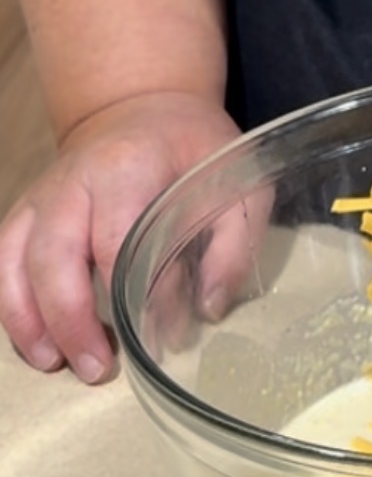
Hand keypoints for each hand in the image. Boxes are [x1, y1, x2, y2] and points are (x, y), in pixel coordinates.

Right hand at [0, 91, 239, 381]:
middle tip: (95, 370)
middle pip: (51, 254)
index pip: (113, 238)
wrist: (145, 106)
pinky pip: (2, 259)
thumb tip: (209, 309)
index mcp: (126, 170)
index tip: (154, 335)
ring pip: (12, 258)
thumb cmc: (197, 151)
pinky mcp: (29, 213)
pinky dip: (10, 303)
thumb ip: (232, 246)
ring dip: (25, 317)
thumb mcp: (241, 187)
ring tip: (52, 364)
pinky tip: (34, 343)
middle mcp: (71, 182)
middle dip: (67, 318)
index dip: (126, 292)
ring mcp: (42, 196)